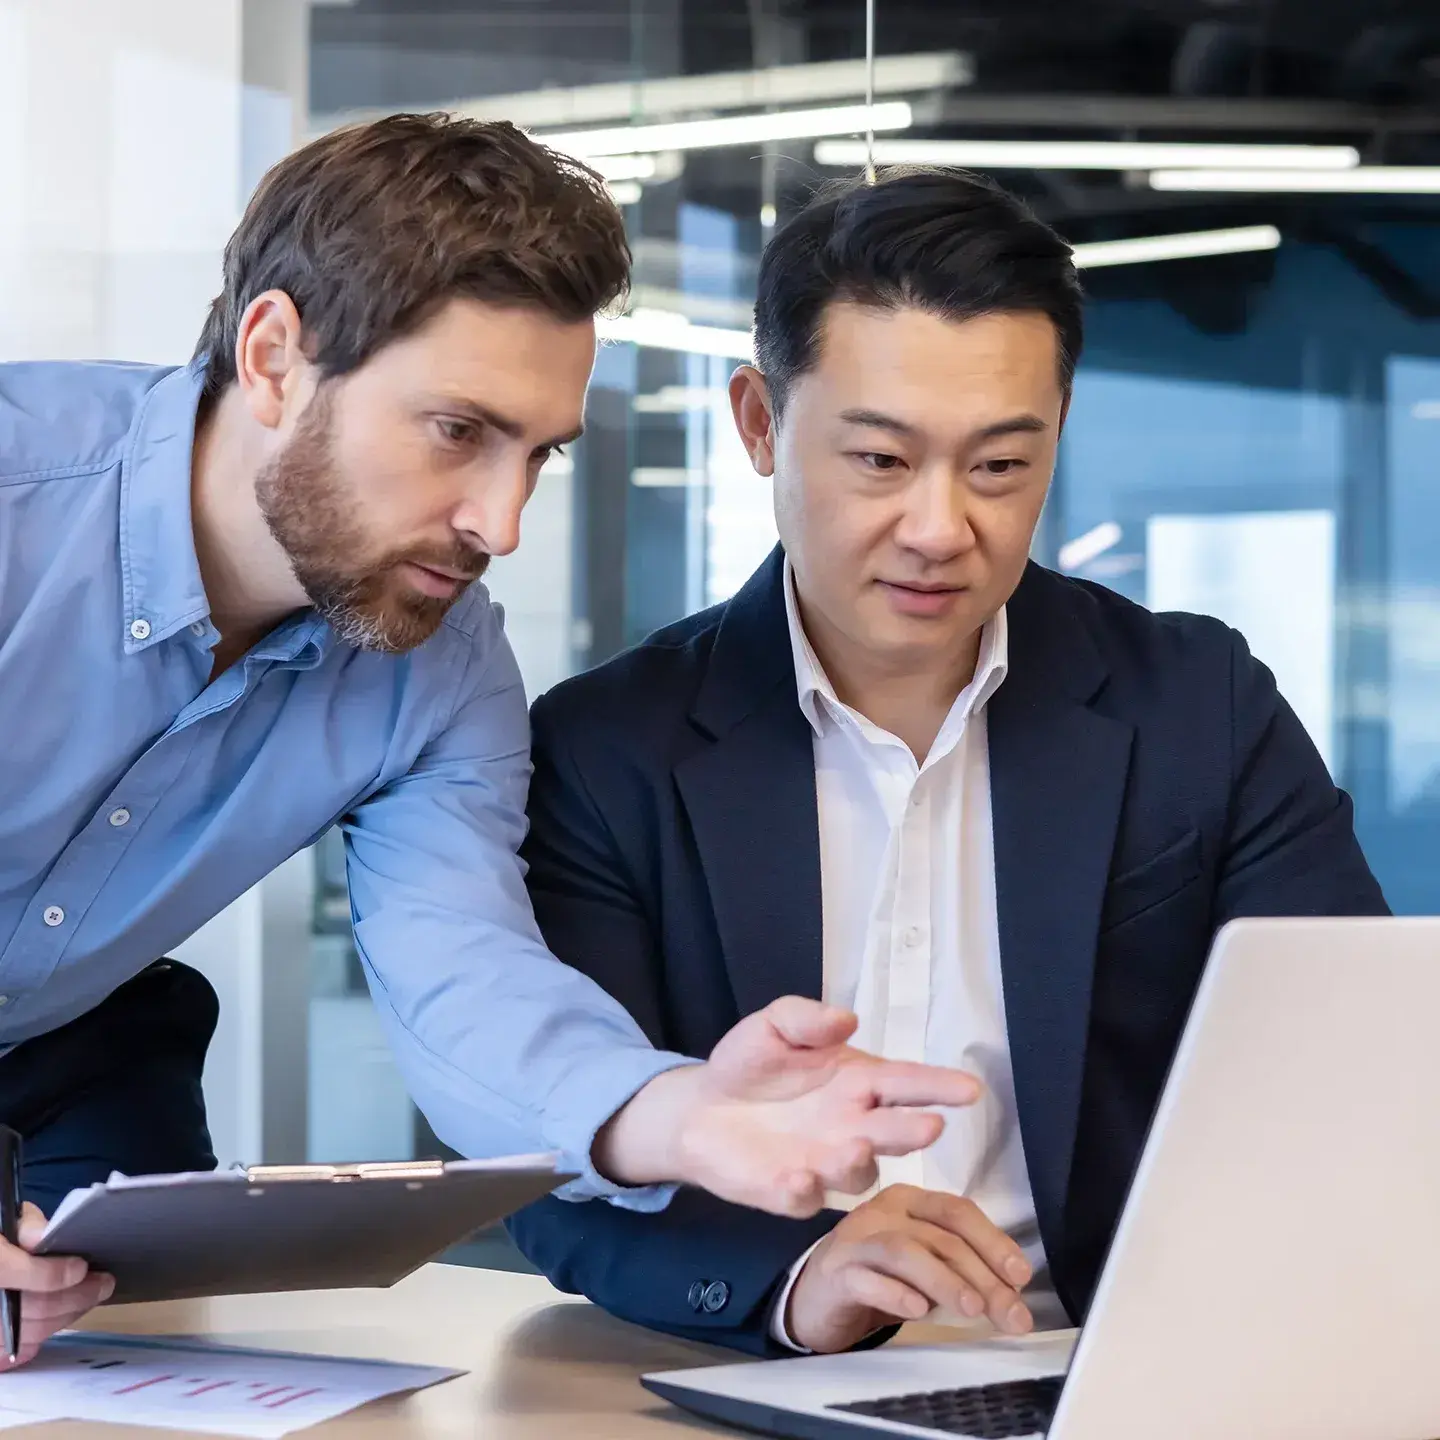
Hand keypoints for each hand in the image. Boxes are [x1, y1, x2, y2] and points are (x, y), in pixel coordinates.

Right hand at [1, 1204, 114, 1366]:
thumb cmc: (3, 1236)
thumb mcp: (7, 1220)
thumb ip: (26, 1226)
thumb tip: (43, 1236)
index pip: (7, 1271)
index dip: (48, 1273)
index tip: (81, 1267)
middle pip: (30, 1308)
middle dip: (75, 1297)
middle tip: (105, 1283)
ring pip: (30, 1332)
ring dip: (68, 1315)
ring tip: (91, 1296)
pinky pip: (18, 1350)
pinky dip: (43, 1334)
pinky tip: (62, 1315)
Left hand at [593, 996, 981, 1216]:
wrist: (701, 1106)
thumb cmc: (751, 1063)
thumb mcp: (775, 1026)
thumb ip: (808, 1019)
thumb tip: (847, 1018)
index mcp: (859, 1082)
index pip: (908, 1083)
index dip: (939, 1086)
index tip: (970, 1089)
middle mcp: (854, 1126)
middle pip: (894, 1131)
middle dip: (913, 1130)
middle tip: (930, 1126)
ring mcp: (825, 1163)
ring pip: (857, 1172)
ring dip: (859, 1161)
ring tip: (856, 1144)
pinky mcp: (790, 1192)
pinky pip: (805, 1198)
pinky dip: (804, 1190)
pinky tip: (796, 1177)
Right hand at [784, 1185, 1033, 1352]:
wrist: (813, 1296)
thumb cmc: (877, 1277)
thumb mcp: (922, 1267)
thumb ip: (959, 1271)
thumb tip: (1011, 1293)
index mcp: (910, 1201)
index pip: (957, 1211)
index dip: (993, 1241)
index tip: (1020, 1276)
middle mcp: (883, 1212)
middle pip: (940, 1236)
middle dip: (983, 1275)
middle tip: (1011, 1313)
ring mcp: (857, 1240)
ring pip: (905, 1250)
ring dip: (945, 1280)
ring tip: (973, 1309)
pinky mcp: (836, 1273)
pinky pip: (867, 1279)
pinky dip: (896, 1294)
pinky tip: (918, 1311)